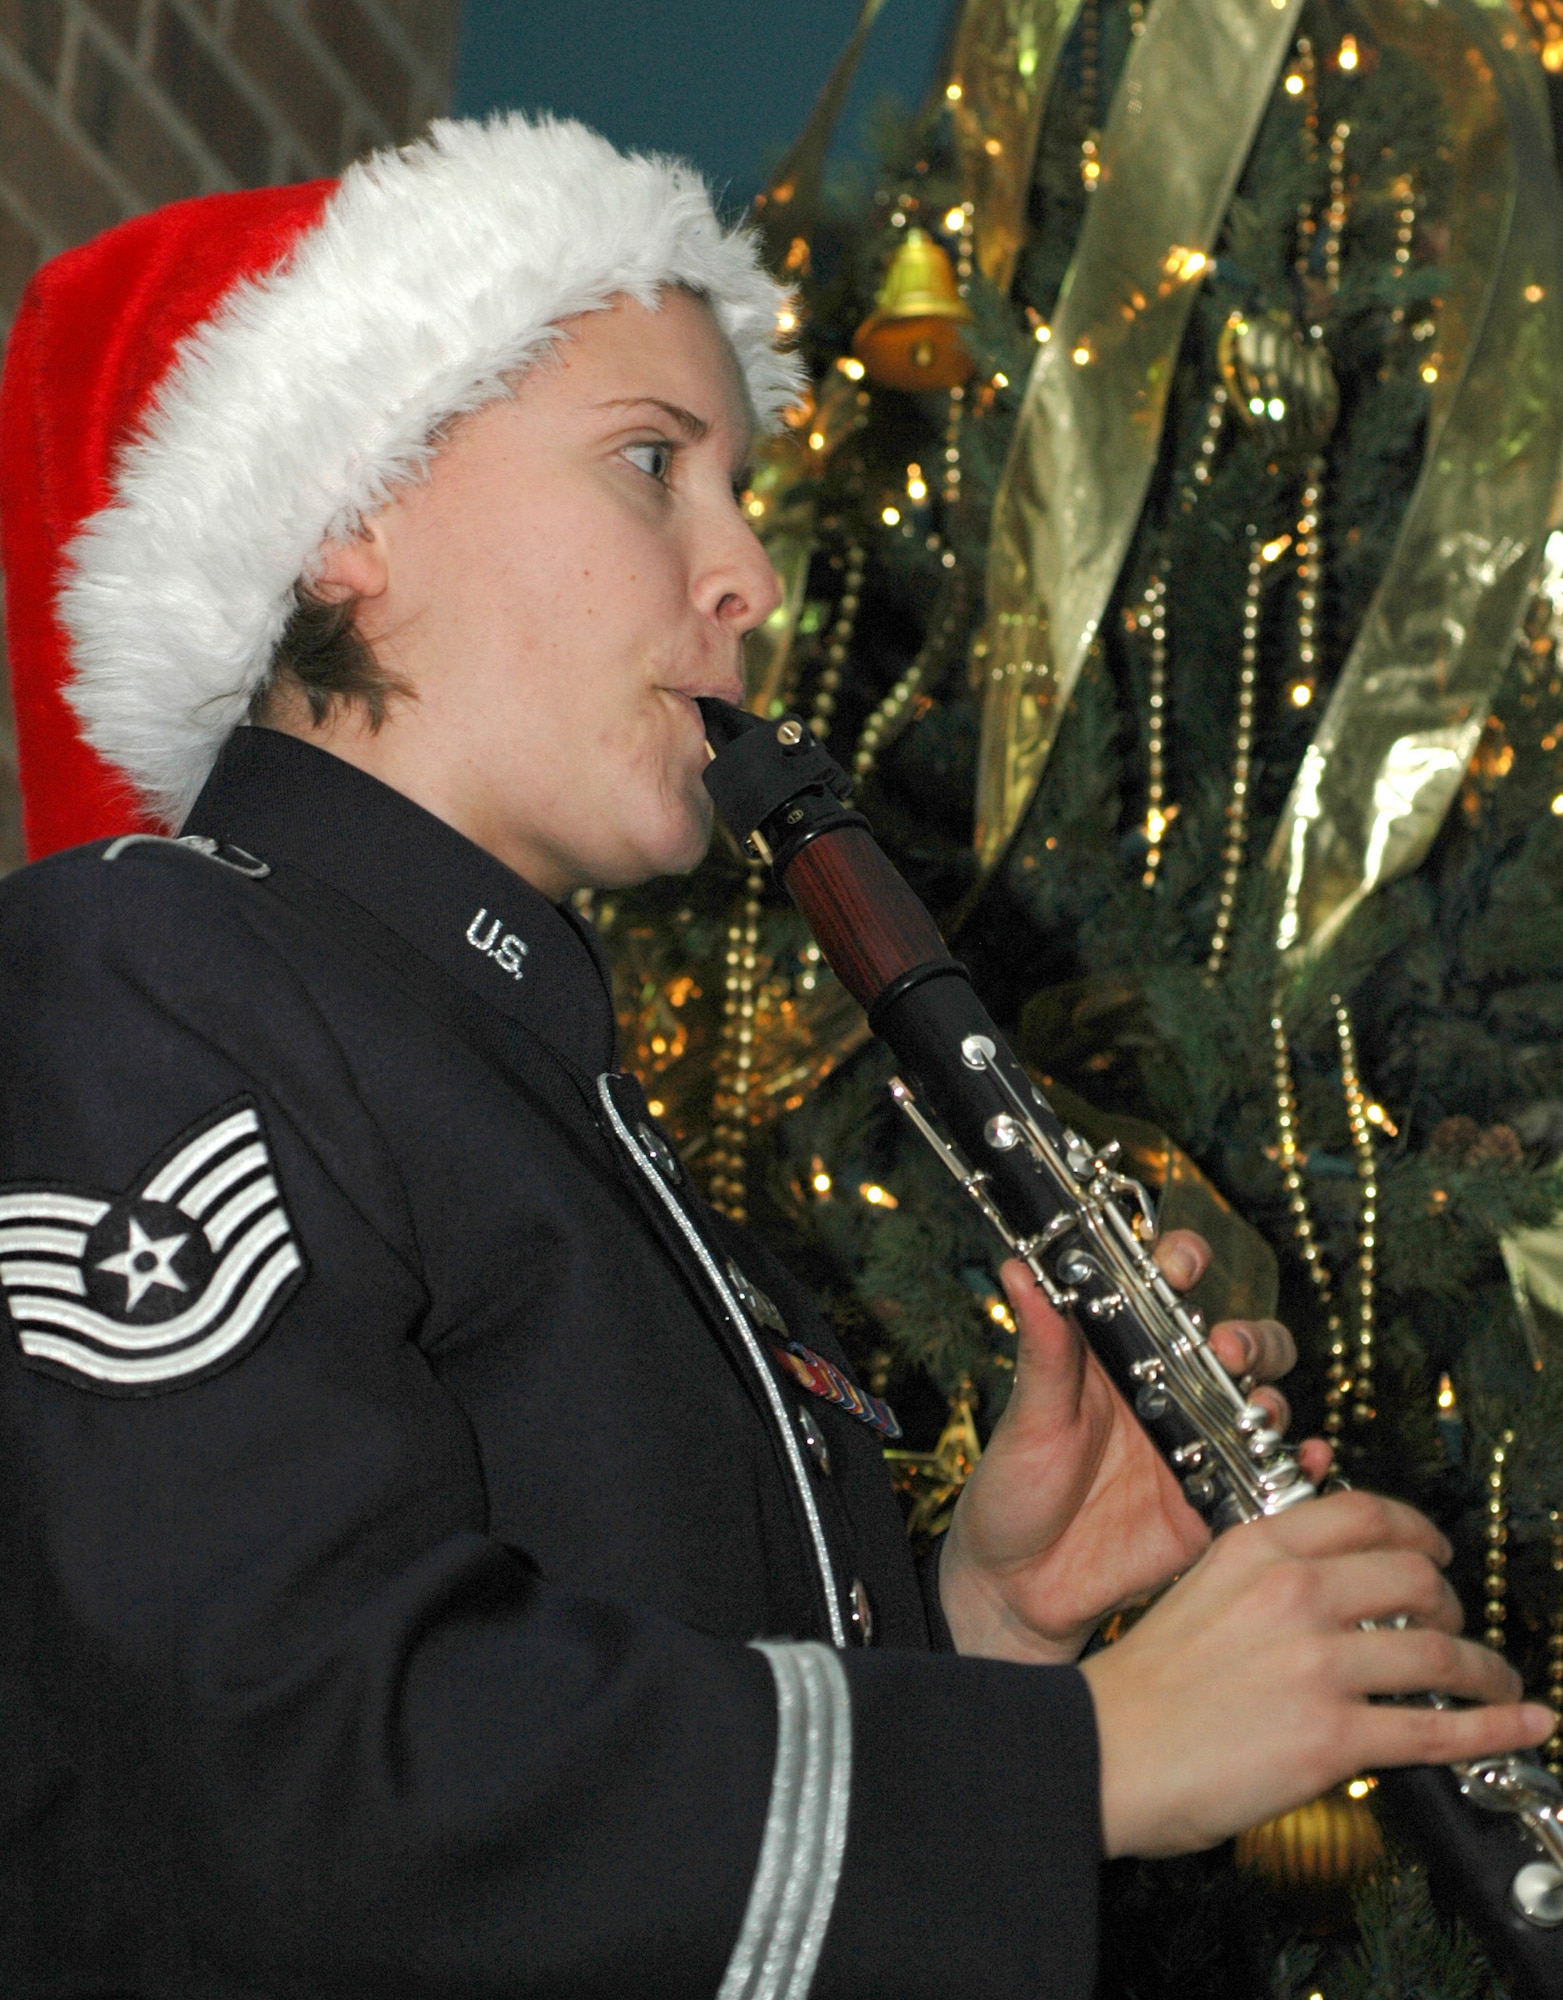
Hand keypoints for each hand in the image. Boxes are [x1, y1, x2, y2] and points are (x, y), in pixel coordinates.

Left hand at [938, 1231, 1330, 1664]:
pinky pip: (1276, 1477)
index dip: (1184, 1261)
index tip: (1182, 1266)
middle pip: (1239, 1340)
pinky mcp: (1218, 1503)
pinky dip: (1305, 1464)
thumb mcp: (1028, 1416)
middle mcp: (1171, 1391)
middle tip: (1224, 1349)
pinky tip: (1309, 1460)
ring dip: (1272, 1396)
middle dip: (1248, 1334)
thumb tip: (1020, 1268)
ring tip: (1254, 1411)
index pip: (1166, 1287)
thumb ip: (1041, 1347)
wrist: (1019, 1587)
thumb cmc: (1014, 1489)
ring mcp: (1200, 1446)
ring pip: (1264, 1401)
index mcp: (1121, 1354)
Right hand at [1079, 1489, 1555, 1856]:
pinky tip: (1524, 1722)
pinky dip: (1496, 1727)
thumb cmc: (1142, 1684)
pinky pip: (1439, 1730)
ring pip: (1441, 1654)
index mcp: (1258, 1547)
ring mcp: (1318, 1664)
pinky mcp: (1333, 1737)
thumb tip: (1333, 1583)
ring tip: (1496, 1683)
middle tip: (1456, 1624)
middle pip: (1416, 1579)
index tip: (1437, 1550)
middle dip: (1453, 1603)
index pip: (1367, 1514)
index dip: (1419, 1531)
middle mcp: (1295, 1592)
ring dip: (1486, 1670)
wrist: (1104, 1751)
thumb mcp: (1199, 1588)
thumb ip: (1264, 1574)